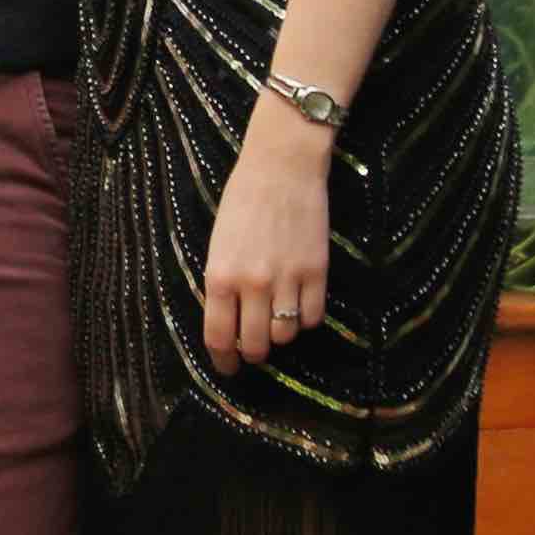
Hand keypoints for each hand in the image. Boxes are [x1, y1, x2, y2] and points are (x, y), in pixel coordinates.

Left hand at [203, 125, 333, 371]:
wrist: (281, 167)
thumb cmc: (242, 201)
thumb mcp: (217, 243)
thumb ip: (221, 283)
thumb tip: (227, 321)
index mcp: (219, 275)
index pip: (218, 336)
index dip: (222, 359)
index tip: (226, 367)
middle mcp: (252, 283)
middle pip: (254, 345)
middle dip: (250, 354)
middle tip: (251, 351)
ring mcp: (287, 279)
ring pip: (284, 336)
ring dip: (278, 336)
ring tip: (274, 321)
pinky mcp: (317, 272)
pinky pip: (312, 318)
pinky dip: (304, 320)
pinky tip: (297, 306)